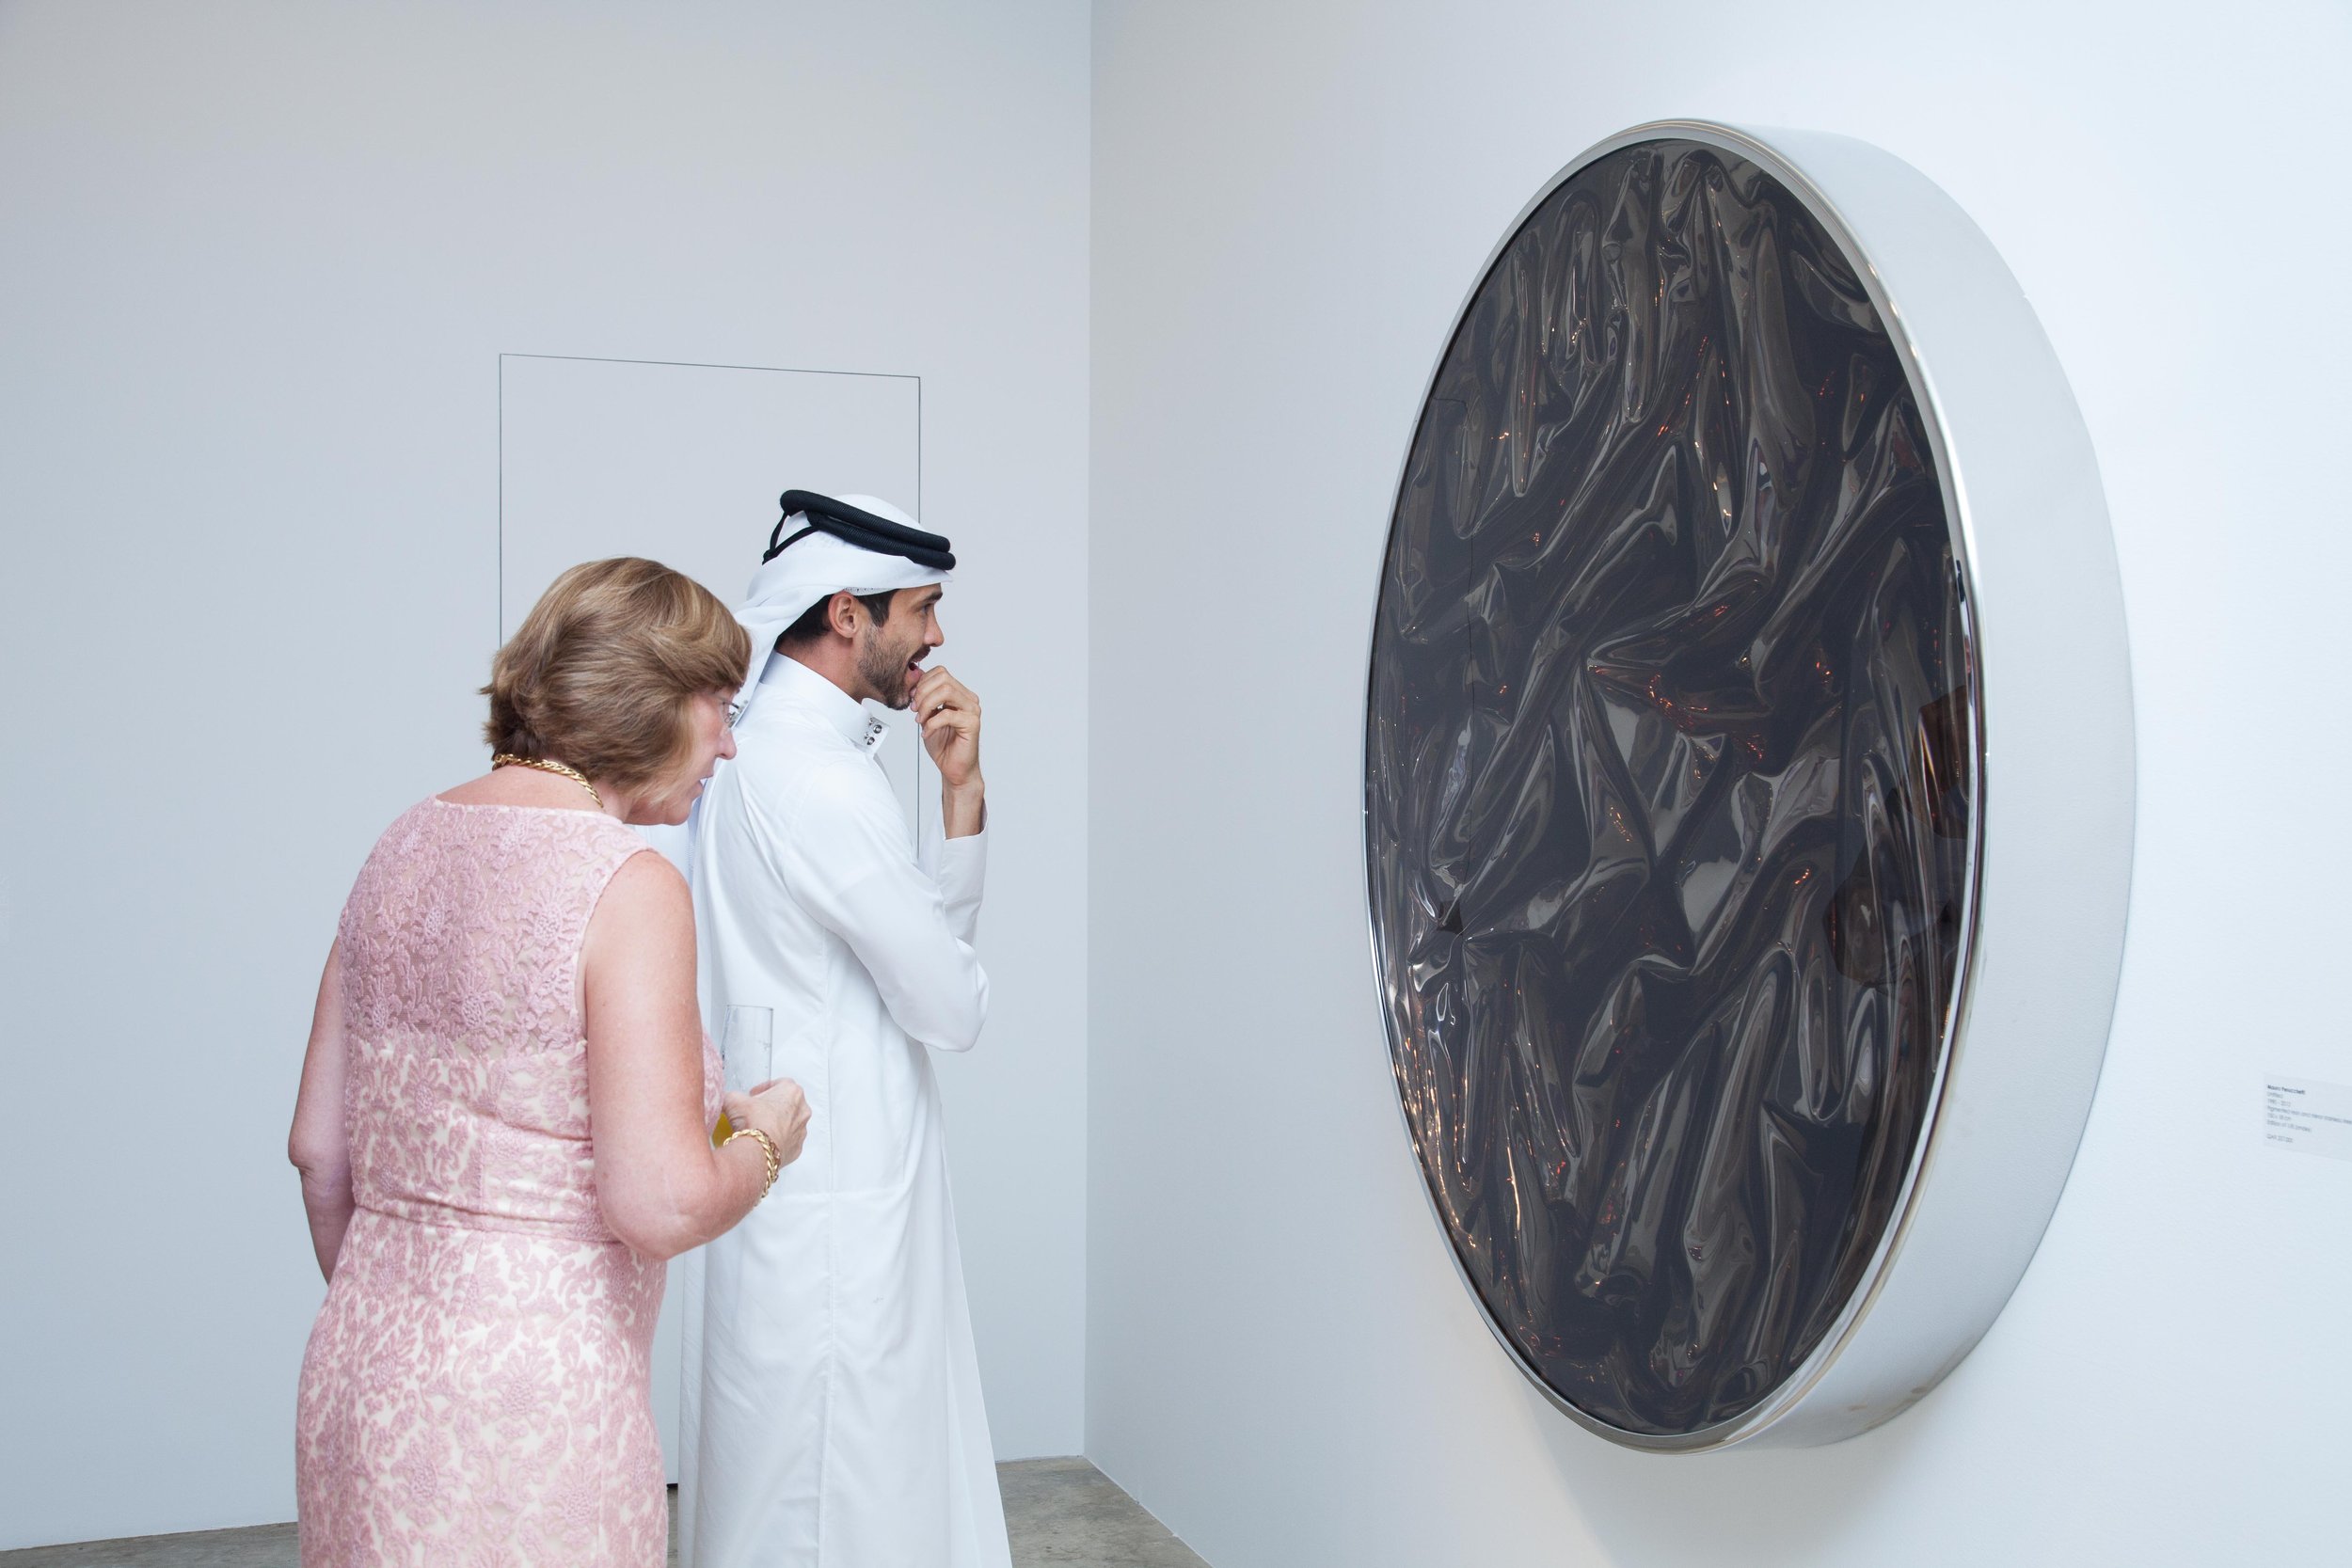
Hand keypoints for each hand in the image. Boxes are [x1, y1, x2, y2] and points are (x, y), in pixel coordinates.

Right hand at [726, 1078, 810, 1166]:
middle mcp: (802, 1109)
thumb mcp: (734, 1100)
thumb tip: (726, 1099)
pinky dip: (778, 1140)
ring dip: (776, 1123)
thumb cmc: (754, 1121)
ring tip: (758, 1127)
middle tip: (755, 1111)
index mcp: (792, 1091)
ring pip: (789, 1122)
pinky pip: (788, 1140)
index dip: (764, 1088)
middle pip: (786, 1103)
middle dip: (771, 1106)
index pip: (779, 1084)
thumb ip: (731, 1095)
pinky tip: (764, 1141)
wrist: (759, 1149)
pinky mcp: (798, 1147)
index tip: (754, 1095)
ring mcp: (802, 1129)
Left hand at [910, 666, 982, 789]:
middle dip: (922, 693)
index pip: (941, 673)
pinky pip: (947, 715)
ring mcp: (972, 710)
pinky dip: (931, 724)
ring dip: (926, 705)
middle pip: (943, 679)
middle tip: (914, 710)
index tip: (912, 700)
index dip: (922, 683)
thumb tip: (914, 677)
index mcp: (959, 694)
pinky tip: (926, 733)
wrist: (953, 768)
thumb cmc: (943, 744)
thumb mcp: (926, 716)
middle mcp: (968, 699)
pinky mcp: (972, 724)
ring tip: (920, 720)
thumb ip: (923, 698)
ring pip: (946, 691)